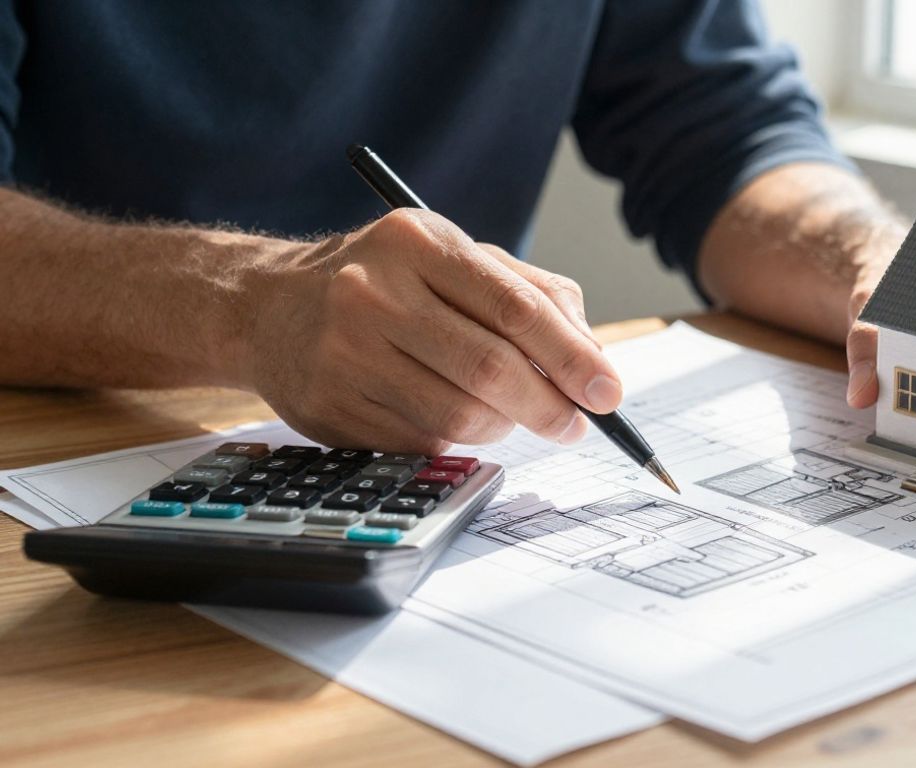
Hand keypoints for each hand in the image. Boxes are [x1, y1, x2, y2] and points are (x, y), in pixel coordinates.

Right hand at [245, 208, 621, 453]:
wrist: (270, 307)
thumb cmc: (386, 280)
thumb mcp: (456, 258)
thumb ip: (533, 294)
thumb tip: (593, 359)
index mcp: (416, 242)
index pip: (513, 306)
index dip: (571, 355)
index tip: (609, 392)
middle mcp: (373, 293)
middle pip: (489, 367)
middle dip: (550, 405)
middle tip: (578, 425)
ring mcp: (345, 354)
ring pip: (459, 415)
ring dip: (505, 425)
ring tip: (511, 412)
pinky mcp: (330, 410)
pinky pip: (422, 443)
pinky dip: (456, 440)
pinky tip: (452, 415)